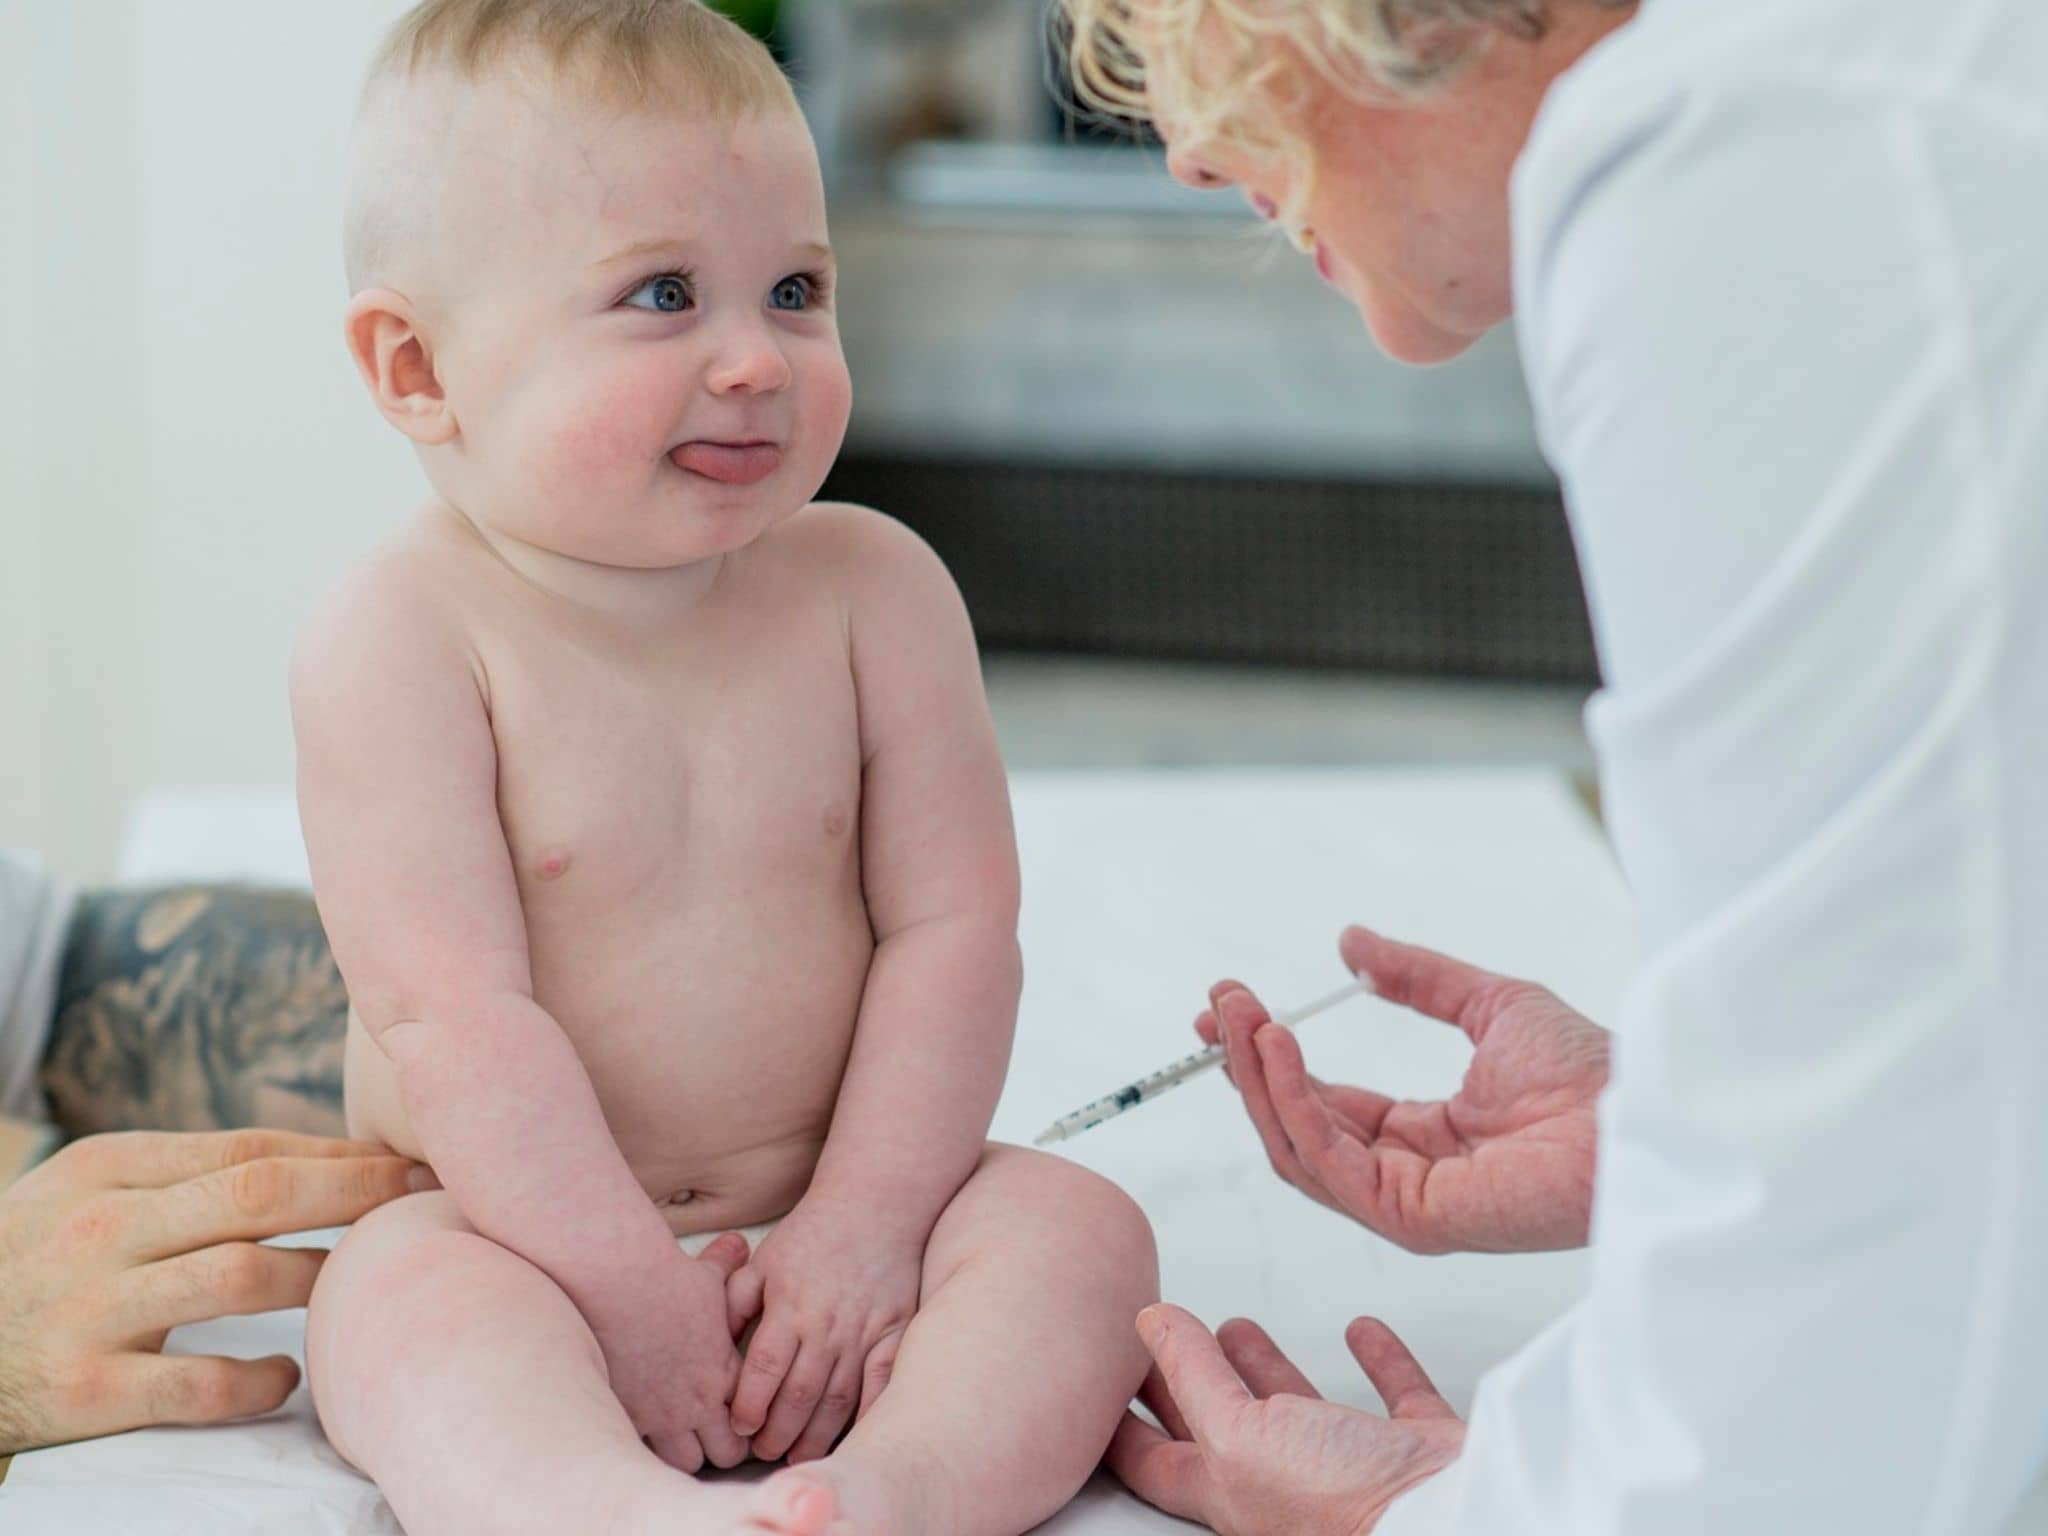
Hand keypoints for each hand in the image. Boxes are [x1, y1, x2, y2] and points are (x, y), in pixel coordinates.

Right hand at [0, 1128, 427, 1454]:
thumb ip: (188, 1171)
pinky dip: (255, 1381)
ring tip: (366, 1286)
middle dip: (356, 1193)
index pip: (250, 1150)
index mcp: (109, 1168)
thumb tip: (323, 1160)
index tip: (408, 1161)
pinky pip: (192, 1384)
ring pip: (239, 1276)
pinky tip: (291, 1376)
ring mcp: (93, 1310)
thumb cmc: (36, 1258)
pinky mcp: (84, 1391)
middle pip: (258, 1195)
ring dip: (319, 1279)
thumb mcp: (90, 1190)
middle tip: (423, 1199)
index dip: (341, 1156)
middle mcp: (103, 1230)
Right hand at [592, 1234, 756, 1473]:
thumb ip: (729, 1264)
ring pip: (686, 1463)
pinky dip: (647, 1448)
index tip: (741, 1416)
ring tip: (679, 1438)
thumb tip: (738, 1242)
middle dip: (724, 1447)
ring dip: (686, 1453)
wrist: (620, 1284)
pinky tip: (642, 1432)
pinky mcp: (628, 1418)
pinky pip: (643, 1453)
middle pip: (726, 1454)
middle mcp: (700, 1402)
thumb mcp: (709, 1271)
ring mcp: (664, 1416)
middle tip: (714, 1434)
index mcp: (727, 1372)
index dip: (750, 1423)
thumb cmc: (668, 1276)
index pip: (754, 1420)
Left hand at [726, 1199, 922, 1462]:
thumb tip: (709, 1345)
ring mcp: (864, 1332)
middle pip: (799, 1393)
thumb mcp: (763, 1262)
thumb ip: (734, 1303)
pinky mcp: (895, 1333)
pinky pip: (882, 1384)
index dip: (749, 1405)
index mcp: (790, 1306)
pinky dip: (869, 1415)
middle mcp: (827, 1324)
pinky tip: (855, 1438)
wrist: (874, 1206)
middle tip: (762, 1455)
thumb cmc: (811, 1235)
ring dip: (816, 1435)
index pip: (764, 1368)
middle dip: (777, 1433)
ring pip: (838, 1398)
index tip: (738, 1429)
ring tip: (797, 1457)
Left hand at [1109, 1304, 1463, 1534]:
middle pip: (1221, 1429)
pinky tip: (1362, 1329)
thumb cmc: (1343, 1507)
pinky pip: (1391, 1399)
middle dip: (1189, 1385)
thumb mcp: (1240, 1433)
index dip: (1121, 1422)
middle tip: (1161, 1342)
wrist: (1456, 1522)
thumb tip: (1151, 1322)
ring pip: (1298, 1410)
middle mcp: (1286, 1486)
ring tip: (1237, 1326)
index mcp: (1231, 1494)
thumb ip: (1193, 1376)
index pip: (1155, 1458)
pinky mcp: (1414, 1453)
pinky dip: (1378, 1362)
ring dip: (1266, 1367)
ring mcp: (1353, 1471)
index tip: (1093, 1384)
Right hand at [1200, 924, 1609, 1253]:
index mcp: (1423, 1138)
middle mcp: (1405, 1177)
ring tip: (1242, 1013)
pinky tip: (1281, 1044)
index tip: (1232, 1007)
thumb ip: (1414, 977)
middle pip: (1295, 1126)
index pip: (1323, 1104)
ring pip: (1296, 1146)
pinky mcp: (1410, 1217)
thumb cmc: (1590, 1071)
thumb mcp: (1486, 1003)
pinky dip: (1292, 1099)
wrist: (1638, 1110)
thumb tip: (1351, 942)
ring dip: (1258, 1078)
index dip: (1271, 1056)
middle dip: (1248, 1063)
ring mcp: (1403, 1203)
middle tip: (1219, 1003)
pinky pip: (1327, 1158)